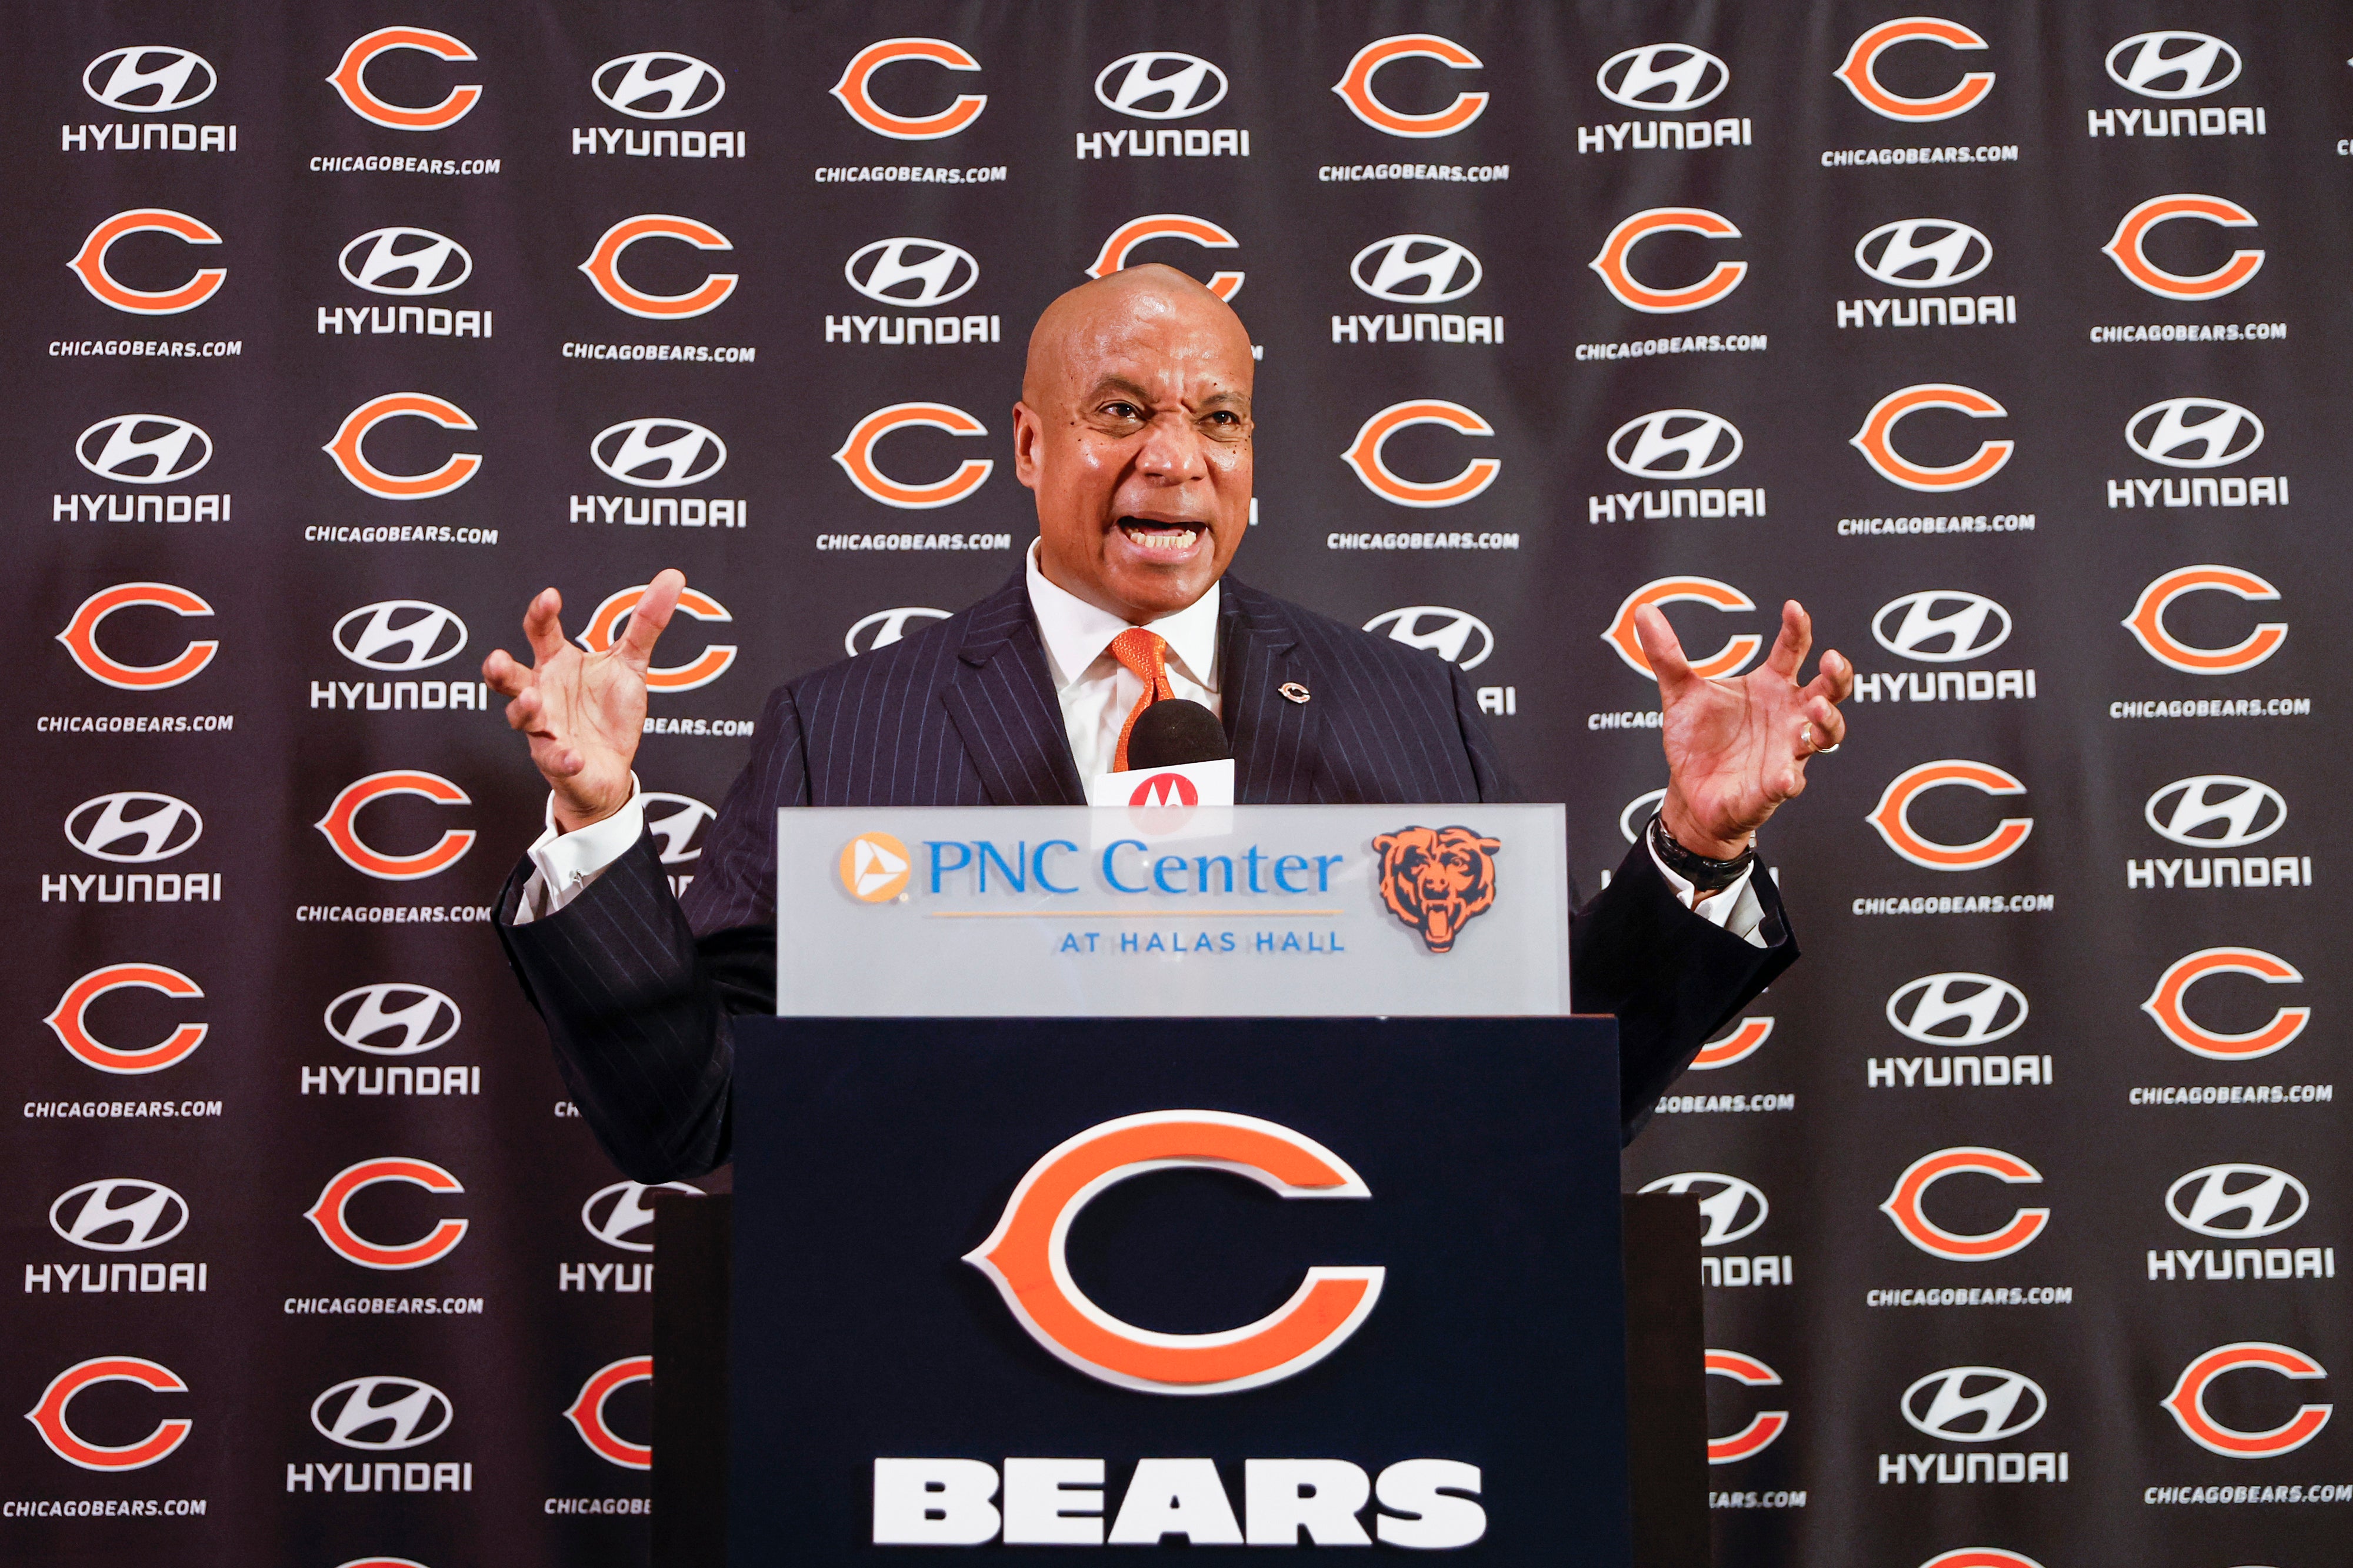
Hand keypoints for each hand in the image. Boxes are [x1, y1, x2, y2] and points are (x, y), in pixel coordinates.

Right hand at [482, 570, 683, 832]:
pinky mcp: (556, 760)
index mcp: (557, 663)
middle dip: (500, 668)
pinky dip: (562, 757)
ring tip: (531, 700)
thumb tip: (673, 577)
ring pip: (520, 717)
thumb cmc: (610, 711)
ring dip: (523, 708)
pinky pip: (554, 759)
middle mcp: (542, 692)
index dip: (541, 613)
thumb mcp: (631, 664)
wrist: (612, 768)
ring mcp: (544, 727)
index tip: (550, 597)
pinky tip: (574, 756)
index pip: (541, 632)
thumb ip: (645, 623)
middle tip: (498, 658)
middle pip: (510, 676)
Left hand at [1635, 599, 1853, 858]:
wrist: (1690, 791)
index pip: (1792, 650)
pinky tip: (1786, 776)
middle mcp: (1789, 715)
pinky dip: (1790, 779)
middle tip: (1830, 660)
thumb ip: (1667, 655)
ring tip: (1817, 709)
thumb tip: (1643, 610)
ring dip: (1828, 722)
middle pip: (1830, 690)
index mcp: (1770, 686)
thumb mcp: (1679, 695)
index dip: (1796, 628)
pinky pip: (1791, 782)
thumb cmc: (1697, 739)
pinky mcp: (1776, 786)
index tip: (1793, 608)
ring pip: (1826, 734)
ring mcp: (1788, 750)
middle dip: (1837, 675)